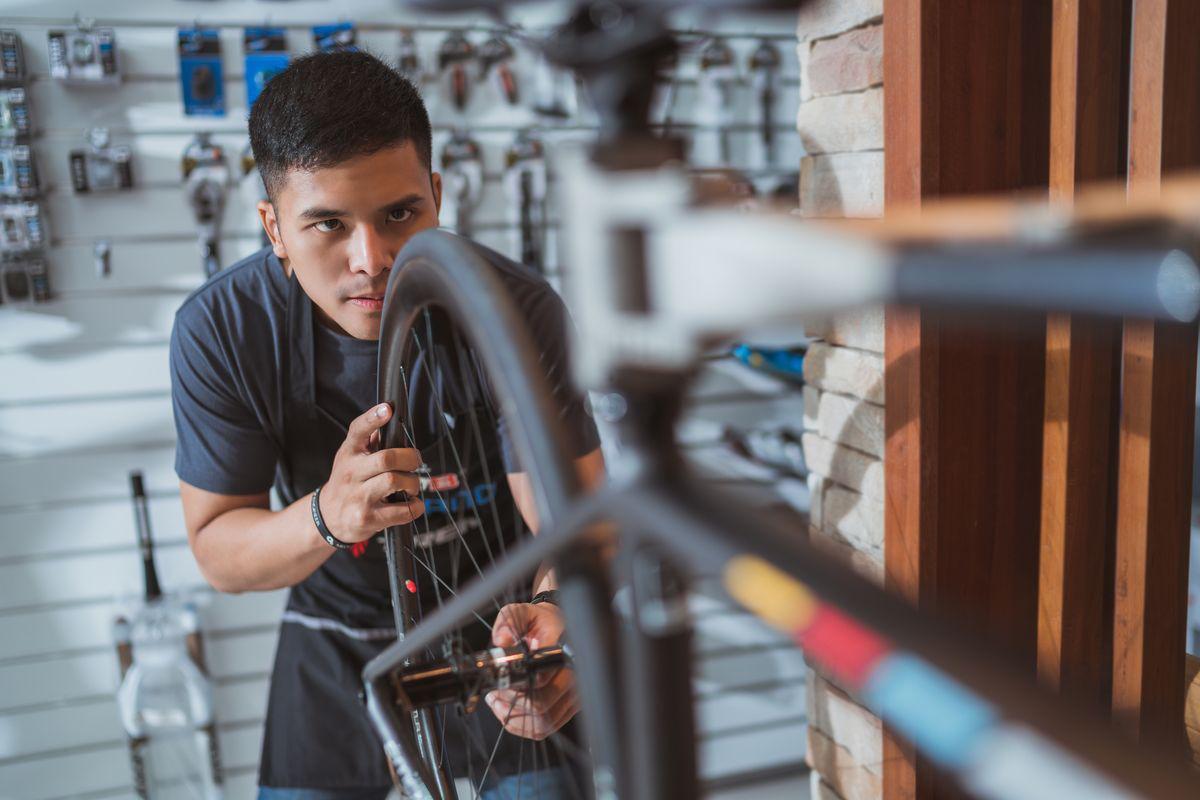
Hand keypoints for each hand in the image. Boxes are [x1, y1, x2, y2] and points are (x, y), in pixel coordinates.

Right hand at [317, 403, 424, 544]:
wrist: (327, 517)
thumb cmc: (347, 482)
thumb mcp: (350, 457)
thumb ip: (369, 440)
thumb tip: (389, 415)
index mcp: (349, 453)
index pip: (358, 430)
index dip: (373, 418)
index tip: (387, 409)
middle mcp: (351, 473)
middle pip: (387, 458)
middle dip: (410, 458)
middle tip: (415, 461)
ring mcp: (358, 497)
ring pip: (395, 481)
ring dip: (412, 483)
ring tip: (411, 486)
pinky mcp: (367, 518)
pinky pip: (401, 511)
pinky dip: (414, 507)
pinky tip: (412, 504)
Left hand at [486, 602, 578, 739]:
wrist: (560, 627)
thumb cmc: (543, 622)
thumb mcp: (523, 613)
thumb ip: (509, 621)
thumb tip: (501, 640)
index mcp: (564, 653)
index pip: (542, 679)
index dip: (516, 685)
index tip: (500, 681)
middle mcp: (575, 677)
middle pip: (542, 707)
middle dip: (511, 703)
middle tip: (495, 693)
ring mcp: (575, 695)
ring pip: (544, 723)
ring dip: (515, 718)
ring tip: (499, 702)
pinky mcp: (570, 707)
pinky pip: (546, 727)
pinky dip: (523, 725)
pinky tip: (509, 710)